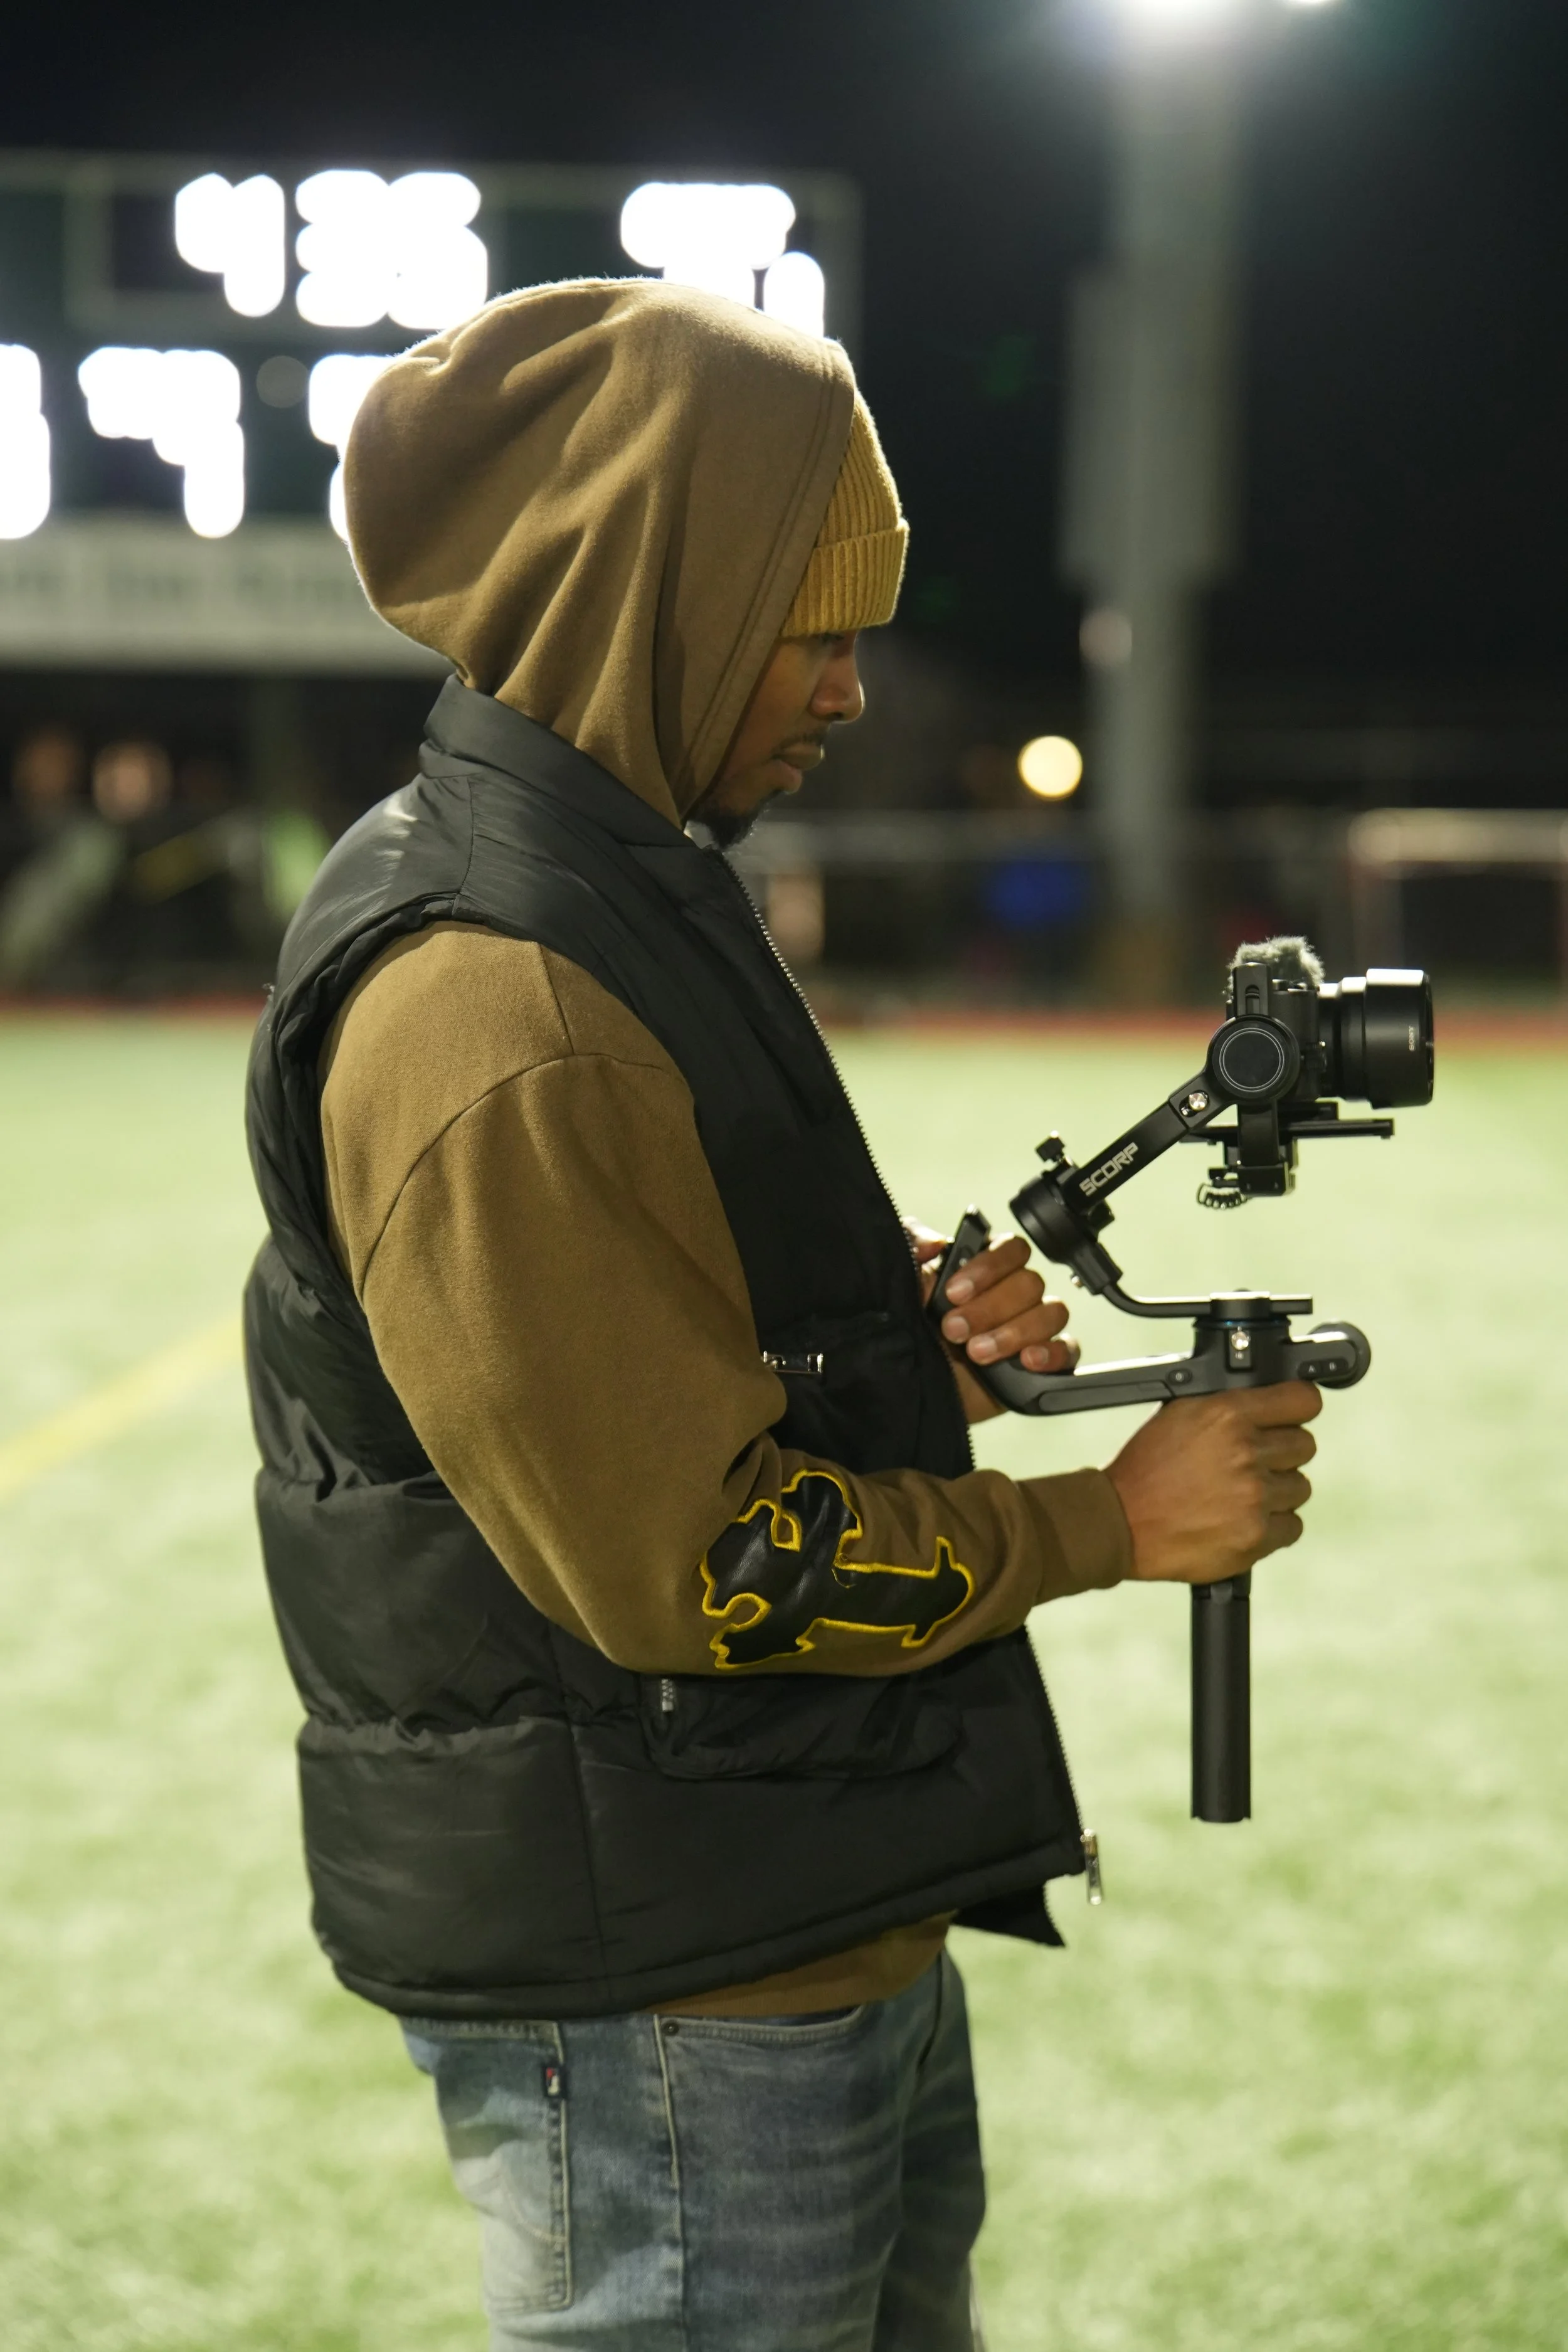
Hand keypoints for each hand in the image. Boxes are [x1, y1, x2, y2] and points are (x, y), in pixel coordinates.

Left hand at [905, 1219, 1078, 1424]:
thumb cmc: (909, 1327)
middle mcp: (1012, 1294)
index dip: (988, 1267)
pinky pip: (1068, 1350)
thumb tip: (934, 1242)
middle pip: (1029, 1283)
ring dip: (1013, 1332)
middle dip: (989, 1308)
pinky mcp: (1042, 1362)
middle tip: (954, 1330)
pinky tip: (1026, 1361)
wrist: (909, 1383)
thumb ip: (909, 1245)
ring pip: (1051, 1313)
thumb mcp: (899, 1280)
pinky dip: (1052, 1353)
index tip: (953, 1292)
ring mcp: (1030, 1327)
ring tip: (977, 1353)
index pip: (1012, 1249)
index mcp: (986, 1268)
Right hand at [1107, 1382, 1321, 1583]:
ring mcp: (1254, 1497)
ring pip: (1300, 1487)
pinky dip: (1273, 1526)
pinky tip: (1243, 1520)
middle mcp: (1246, 1453)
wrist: (1121, 1523)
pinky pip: (1292, 1526)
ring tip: (1241, 1495)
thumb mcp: (1179, 1415)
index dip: (1298, 1407)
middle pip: (1304, 1445)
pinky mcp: (1256, 1537)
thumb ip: (1228, 1408)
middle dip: (1282, 1453)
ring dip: (1277, 1492)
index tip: (1292, 1416)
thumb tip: (1265, 1402)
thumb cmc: (1145, 1470)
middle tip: (1253, 1463)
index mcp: (1228, 1415)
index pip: (1302, 1401)